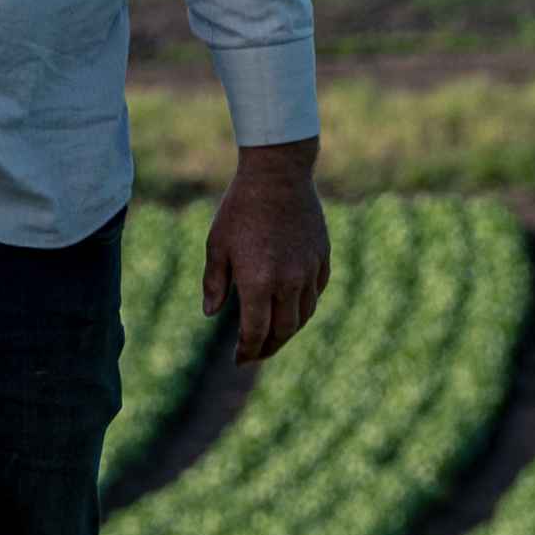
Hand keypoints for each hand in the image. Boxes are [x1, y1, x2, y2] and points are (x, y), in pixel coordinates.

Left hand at [204, 143, 331, 366]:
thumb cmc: (240, 208)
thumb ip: (215, 283)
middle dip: (269, 347)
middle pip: (284, 330)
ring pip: (304, 314)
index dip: (248, 351)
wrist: (278, 174)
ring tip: (275, 334)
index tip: (239, 360)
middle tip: (256, 353)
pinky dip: (305, 305)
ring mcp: (309, 270)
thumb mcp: (217, 245)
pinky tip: (292, 305)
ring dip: (288, 330)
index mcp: (258, 282)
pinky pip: (317, 292)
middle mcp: (288, 282)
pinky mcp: (322, 257)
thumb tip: (211, 313)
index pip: (256, 333)